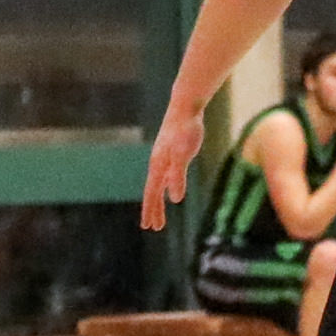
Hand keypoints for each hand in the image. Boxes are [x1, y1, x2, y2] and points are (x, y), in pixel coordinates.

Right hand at [139, 100, 200, 231]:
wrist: (186, 107)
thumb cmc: (185, 129)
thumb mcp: (184, 154)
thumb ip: (178, 176)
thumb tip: (174, 199)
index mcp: (158, 165)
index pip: (152, 193)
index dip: (150, 210)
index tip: (149, 226)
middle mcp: (158, 163)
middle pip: (153, 191)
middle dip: (153, 210)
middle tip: (153, 227)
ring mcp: (165, 157)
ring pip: (159, 184)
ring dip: (158, 200)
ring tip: (161, 214)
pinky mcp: (173, 152)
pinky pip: (166, 175)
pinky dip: (165, 186)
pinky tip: (170, 188)